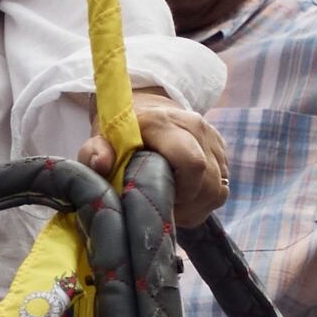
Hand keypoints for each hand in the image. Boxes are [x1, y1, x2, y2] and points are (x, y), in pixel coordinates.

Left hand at [85, 102, 230, 229]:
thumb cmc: (120, 130)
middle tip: (161, 208)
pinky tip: (181, 200)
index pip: (192, 163)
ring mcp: (213, 140)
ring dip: (195, 207)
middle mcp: (197, 128)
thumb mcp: (100, 137)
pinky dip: (202, 202)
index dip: (180, 192)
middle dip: (186, 206)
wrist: (146, 108)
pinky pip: (221, 188)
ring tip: (170, 205)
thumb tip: (102, 164)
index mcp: (165, 124)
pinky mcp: (221, 152)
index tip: (157, 199)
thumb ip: (94, 150)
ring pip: (218, 190)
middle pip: (209, 184)